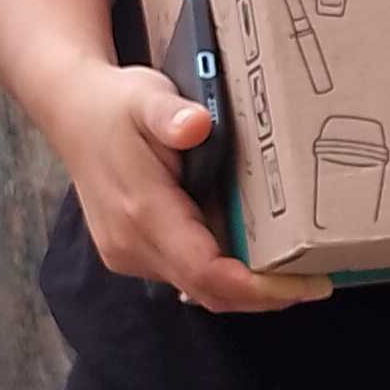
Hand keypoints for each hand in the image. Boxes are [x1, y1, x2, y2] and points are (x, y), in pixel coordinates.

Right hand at [55, 62, 330, 315]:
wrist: (71, 110)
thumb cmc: (115, 102)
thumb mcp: (145, 94)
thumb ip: (170, 113)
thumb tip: (196, 126)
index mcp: (142, 212)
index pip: (207, 272)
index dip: (259, 289)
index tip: (307, 283)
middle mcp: (132, 244)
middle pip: (208, 292)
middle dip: (265, 295)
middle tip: (318, 280)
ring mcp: (128, 254)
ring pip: (197, 289)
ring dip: (246, 289)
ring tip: (297, 273)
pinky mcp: (131, 252)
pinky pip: (185, 276)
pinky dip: (224, 275)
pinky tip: (257, 259)